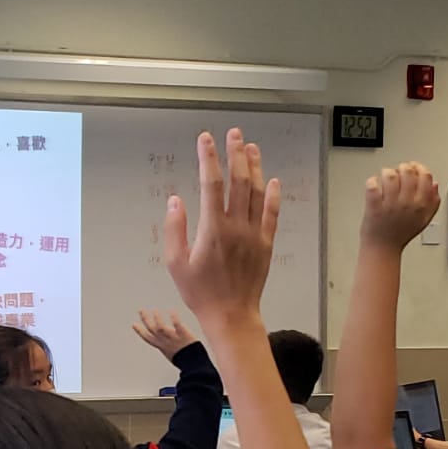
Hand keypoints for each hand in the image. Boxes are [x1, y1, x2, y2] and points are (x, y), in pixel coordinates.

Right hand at [131, 310, 197, 360]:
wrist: (194, 365)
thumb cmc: (184, 361)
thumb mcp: (171, 354)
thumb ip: (168, 346)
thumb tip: (166, 344)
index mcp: (162, 347)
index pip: (148, 338)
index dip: (140, 331)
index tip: (134, 324)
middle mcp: (165, 342)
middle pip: (152, 330)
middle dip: (145, 320)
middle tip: (141, 311)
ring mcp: (173, 338)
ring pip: (161, 328)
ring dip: (157, 319)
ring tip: (155, 311)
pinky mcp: (183, 335)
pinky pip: (177, 325)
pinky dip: (174, 318)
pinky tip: (172, 311)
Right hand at [164, 129, 279, 334]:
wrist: (231, 315)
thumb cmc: (201, 292)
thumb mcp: (176, 263)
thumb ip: (175, 229)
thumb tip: (176, 200)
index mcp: (212, 229)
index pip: (210, 184)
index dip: (208, 158)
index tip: (205, 139)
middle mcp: (236, 227)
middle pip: (238, 181)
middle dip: (235, 154)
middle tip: (233, 134)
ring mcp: (254, 234)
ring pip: (256, 193)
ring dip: (254, 167)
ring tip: (251, 147)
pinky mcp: (265, 244)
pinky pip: (271, 214)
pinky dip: (272, 196)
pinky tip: (272, 180)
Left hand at [360, 162, 438, 251]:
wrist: (383, 249)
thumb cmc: (401, 235)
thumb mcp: (424, 219)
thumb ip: (433, 202)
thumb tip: (435, 184)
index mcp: (422, 205)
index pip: (426, 176)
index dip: (419, 167)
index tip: (414, 167)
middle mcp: (407, 203)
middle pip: (408, 171)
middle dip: (402, 168)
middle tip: (398, 172)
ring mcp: (390, 204)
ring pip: (390, 175)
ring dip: (387, 173)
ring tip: (385, 178)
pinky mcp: (374, 206)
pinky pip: (372, 185)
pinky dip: (372, 182)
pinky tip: (374, 186)